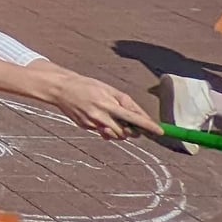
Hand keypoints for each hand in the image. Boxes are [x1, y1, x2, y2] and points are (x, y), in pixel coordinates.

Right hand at [0, 59, 155, 138]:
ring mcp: (92, 124)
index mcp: (108, 104)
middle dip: (133, 131)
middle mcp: (101, 116)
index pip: (134, 118)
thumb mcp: (108, 89)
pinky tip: (100, 117)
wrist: (61, 89)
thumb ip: (124, 102)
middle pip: (126, 132)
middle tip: (134, 124)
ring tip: (114, 118)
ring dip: (120, 131)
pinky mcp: (86, 127)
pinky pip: (103, 132)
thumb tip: (138, 118)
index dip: (148, 126)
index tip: (160, 132)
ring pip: (115, 135)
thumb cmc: (87, 86)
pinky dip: (107, 128)